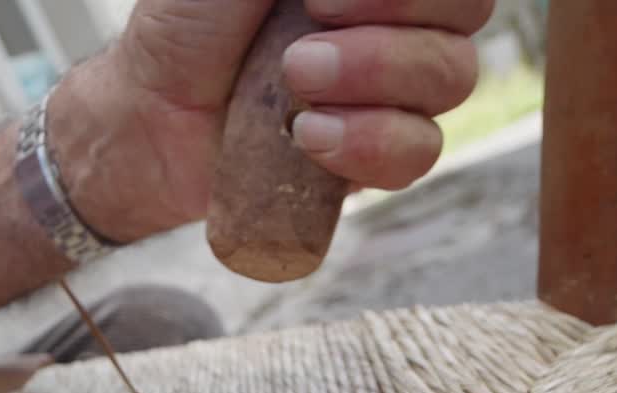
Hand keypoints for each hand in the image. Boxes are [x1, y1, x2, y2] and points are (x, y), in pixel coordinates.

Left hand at [52, 0, 492, 241]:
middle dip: (391, 28)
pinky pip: (419, 151)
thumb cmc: (188, 26)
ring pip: (450, 78)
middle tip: (301, 47)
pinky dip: (372, 144)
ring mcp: (394, 90)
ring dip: (375, 79)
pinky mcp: (377, 154)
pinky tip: (311, 140)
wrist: (150, 117)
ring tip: (294, 86)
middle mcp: (398, 21)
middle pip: (466, 13)